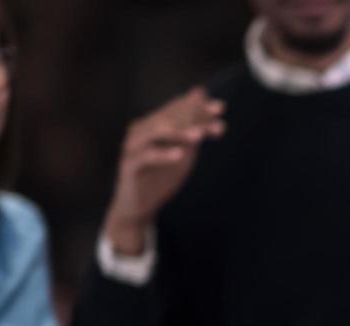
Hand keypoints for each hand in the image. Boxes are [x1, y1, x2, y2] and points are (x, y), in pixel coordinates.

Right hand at [103, 87, 225, 254]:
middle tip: (216, 124)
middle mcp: (142, 130)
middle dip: (194, 118)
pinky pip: (146, 157)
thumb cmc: (163, 175)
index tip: (221, 108)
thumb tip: (203, 96)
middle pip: (170, 118)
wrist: (140, 205)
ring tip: (200, 136)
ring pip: (156, 133)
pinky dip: (163, 155)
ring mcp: (133, 146)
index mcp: (154, 124)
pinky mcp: (129, 166)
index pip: (177, 109)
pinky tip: (180, 155)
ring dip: (179, 132)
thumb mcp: (184, 150)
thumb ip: (193, 127)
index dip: (199, 107)